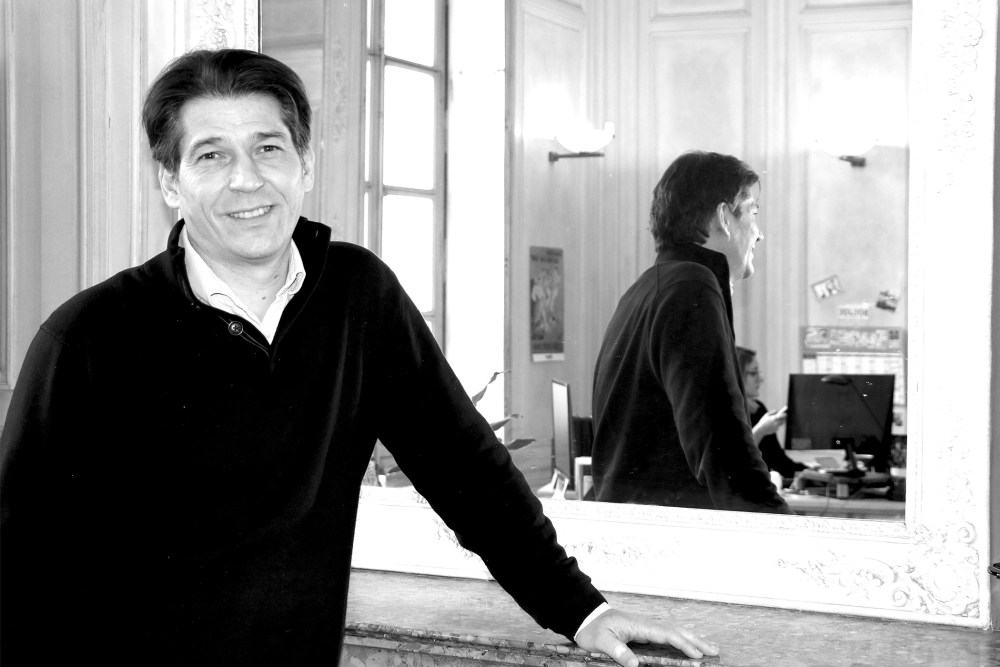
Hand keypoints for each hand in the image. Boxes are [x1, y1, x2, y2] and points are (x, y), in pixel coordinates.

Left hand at [574, 607, 718, 666]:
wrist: (587, 617)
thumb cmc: (594, 629)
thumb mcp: (601, 641)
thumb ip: (617, 652)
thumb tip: (634, 664)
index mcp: (639, 625)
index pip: (666, 634)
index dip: (683, 644)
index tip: (697, 655)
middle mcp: (647, 624)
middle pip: (677, 631)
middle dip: (696, 641)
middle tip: (715, 651)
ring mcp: (647, 627)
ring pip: (675, 632)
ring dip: (693, 639)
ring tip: (711, 648)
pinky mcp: (645, 632)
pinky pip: (668, 635)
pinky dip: (682, 640)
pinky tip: (690, 645)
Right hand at [754, 406, 786, 436]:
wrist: (761, 430)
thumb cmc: (763, 421)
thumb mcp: (766, 415)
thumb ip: (772, 412)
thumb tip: (777, 411)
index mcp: (775, 418)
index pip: (783, 415)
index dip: (785, 414)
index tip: (785, 413)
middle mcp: (777, 423)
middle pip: (783, 420)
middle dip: (782, 419)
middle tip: (782, 417)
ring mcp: (777, 427)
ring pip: (780, 424)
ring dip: (779, 422)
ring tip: (774, 422)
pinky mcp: (776, 430)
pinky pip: (777, 427)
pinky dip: (775, 426)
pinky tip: (771, 426)